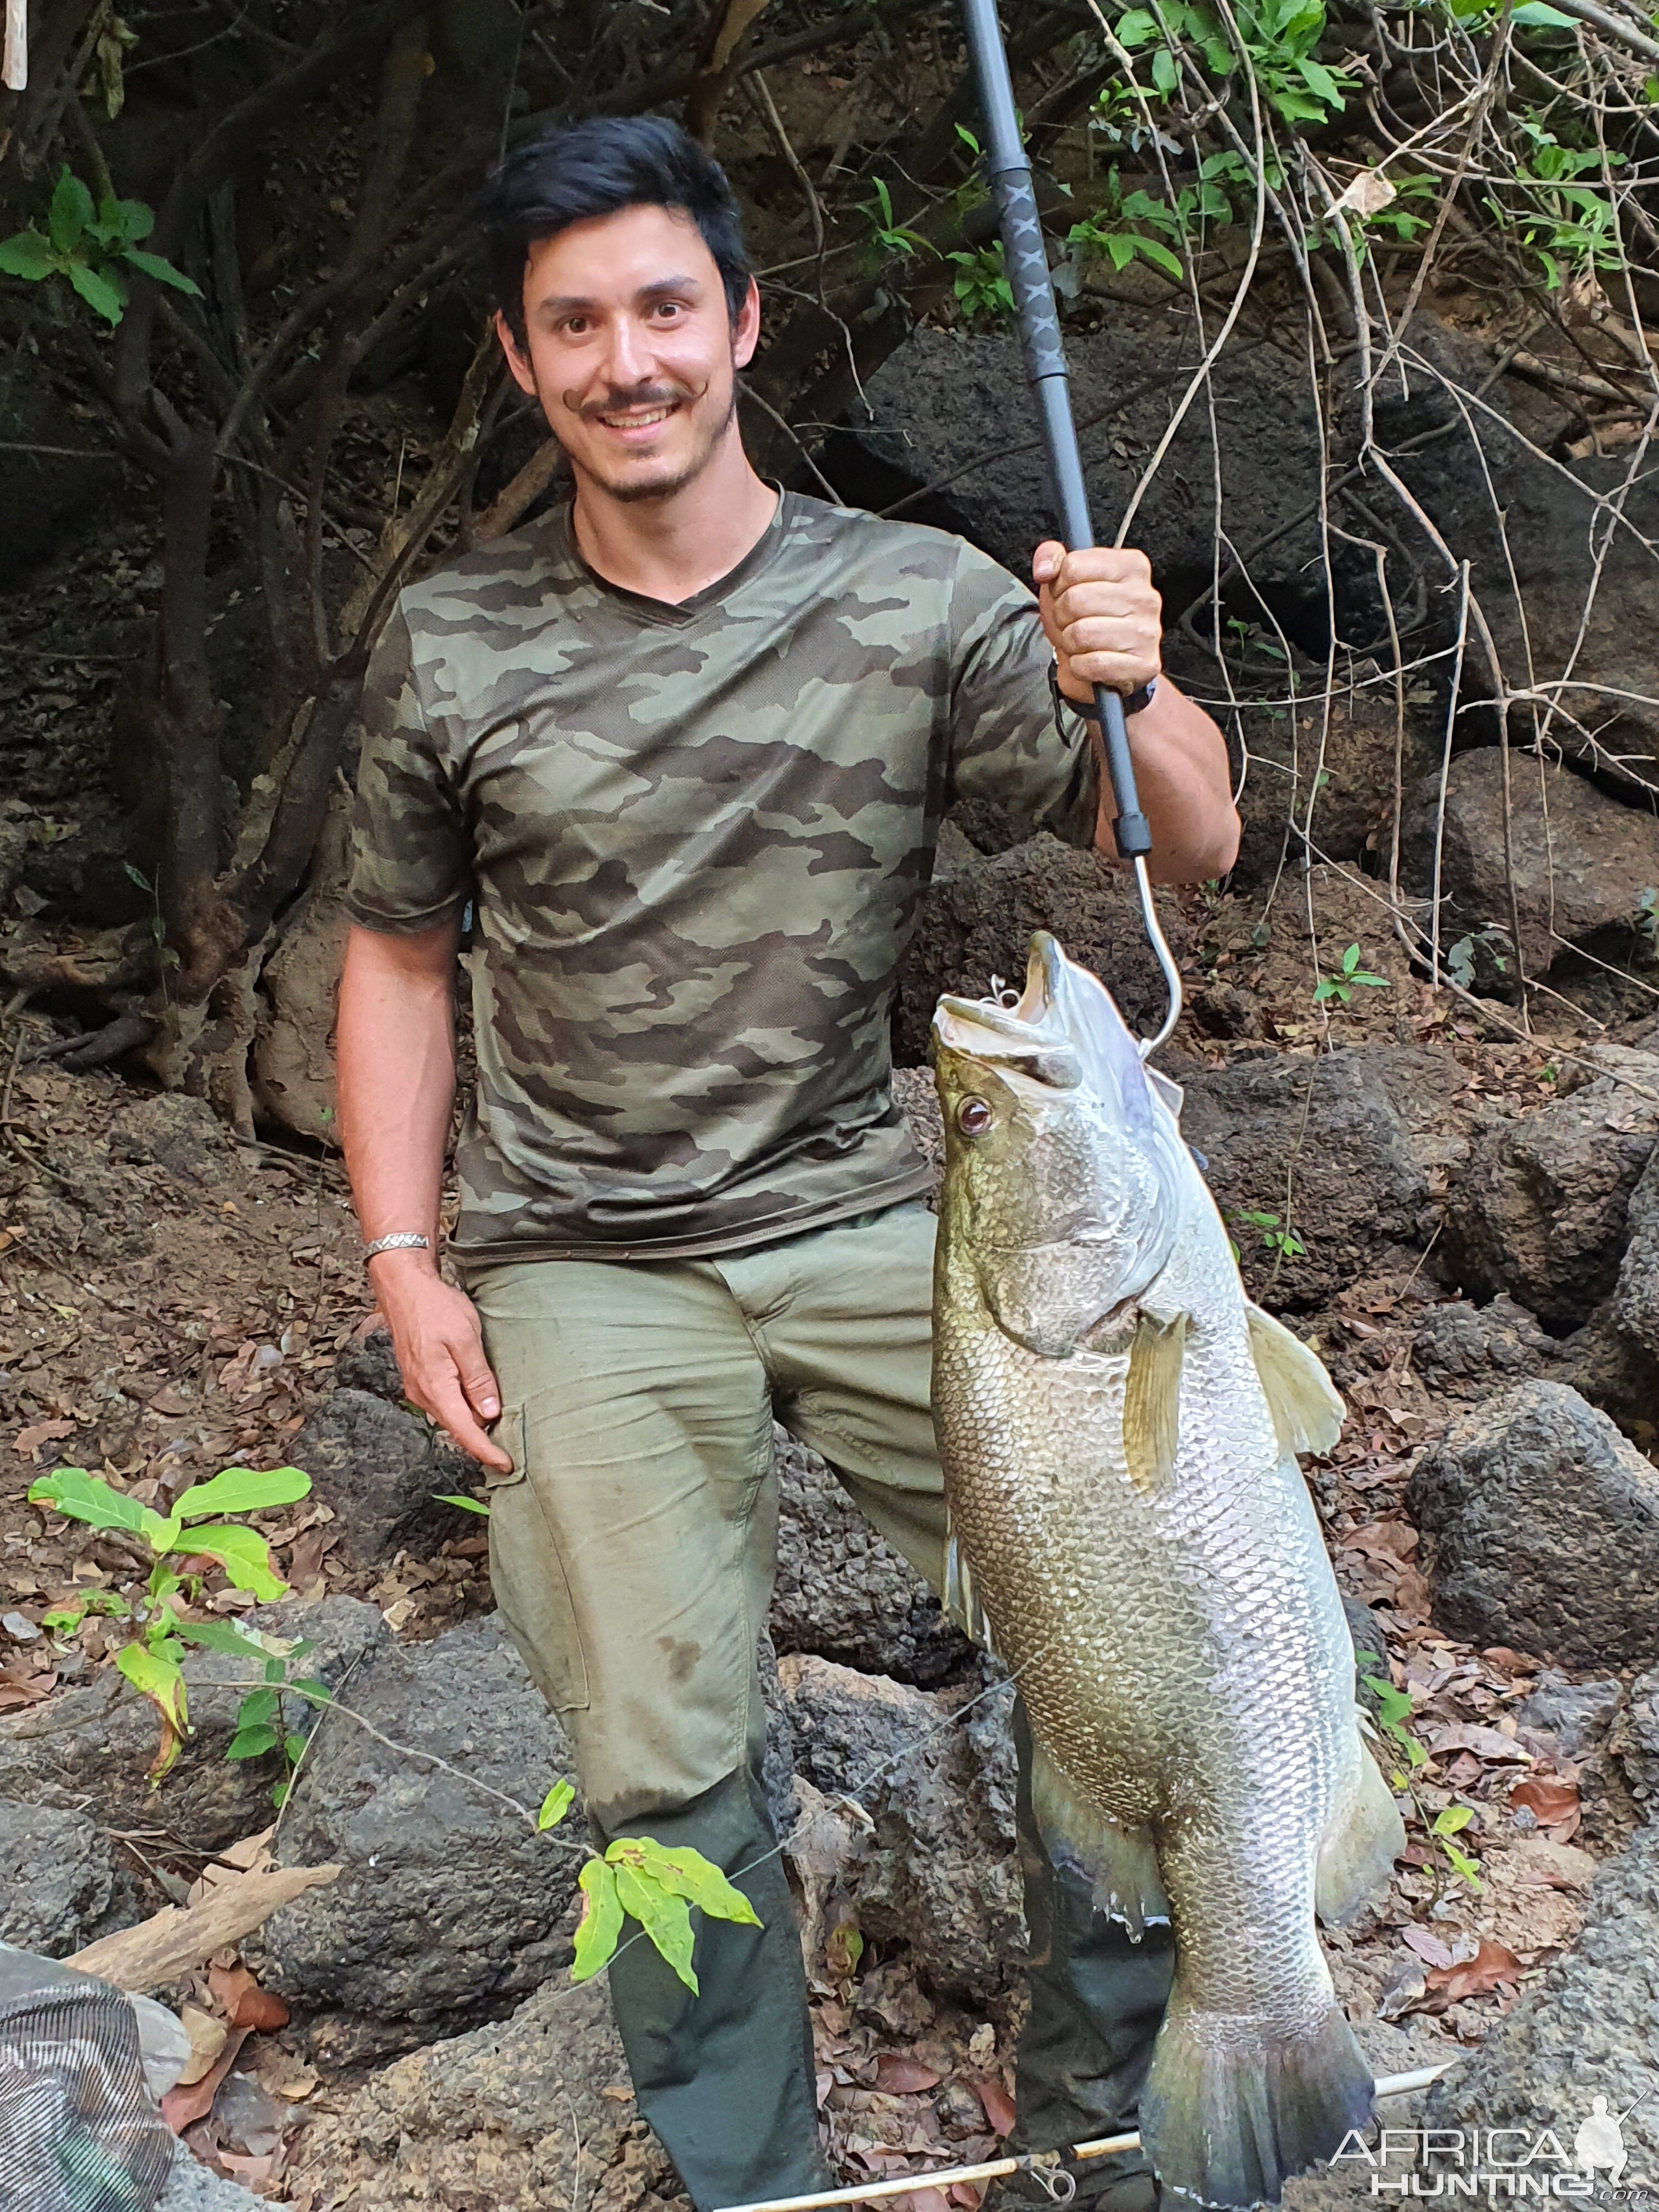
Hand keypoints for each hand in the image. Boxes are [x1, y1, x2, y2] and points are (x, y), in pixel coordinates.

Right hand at [368, 1249, 512, 1472]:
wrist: (403, 1289)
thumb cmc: (435, 1308)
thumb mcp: (466, 1338)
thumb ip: (478, 1378)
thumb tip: (489, 1413)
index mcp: (436, 1388)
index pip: (465, 1431)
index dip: (486, 1452)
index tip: (506, 1466)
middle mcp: (423, 1394)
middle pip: (457, 1428)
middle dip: (482, 1442)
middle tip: (509, 1452)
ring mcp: (418, 1387)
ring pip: (451, 1415)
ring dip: (473, 1424)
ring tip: (500, 1428)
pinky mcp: (419, 1378)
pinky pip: (444, 1401)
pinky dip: (462, 1407)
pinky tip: (478, 1401)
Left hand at [1034, 541, 1161, 705]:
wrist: (1103, 668)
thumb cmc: (1085, 619)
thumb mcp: (1064, 582)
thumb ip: (1051, 557)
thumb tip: (1045, 570)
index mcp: (1131, 566)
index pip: (1074, 566)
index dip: (1058, 586)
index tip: (1066, 595)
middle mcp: (1145, 596)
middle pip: (1076, 600)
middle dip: (1062, 617)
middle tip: (1071, 623)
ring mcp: (1148, 632)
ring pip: (1082, 634)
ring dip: (1070, 643)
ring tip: (1081, 643)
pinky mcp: (1144, 665)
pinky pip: (1093, 664)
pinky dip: (1080, 667)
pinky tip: (1089, 661)